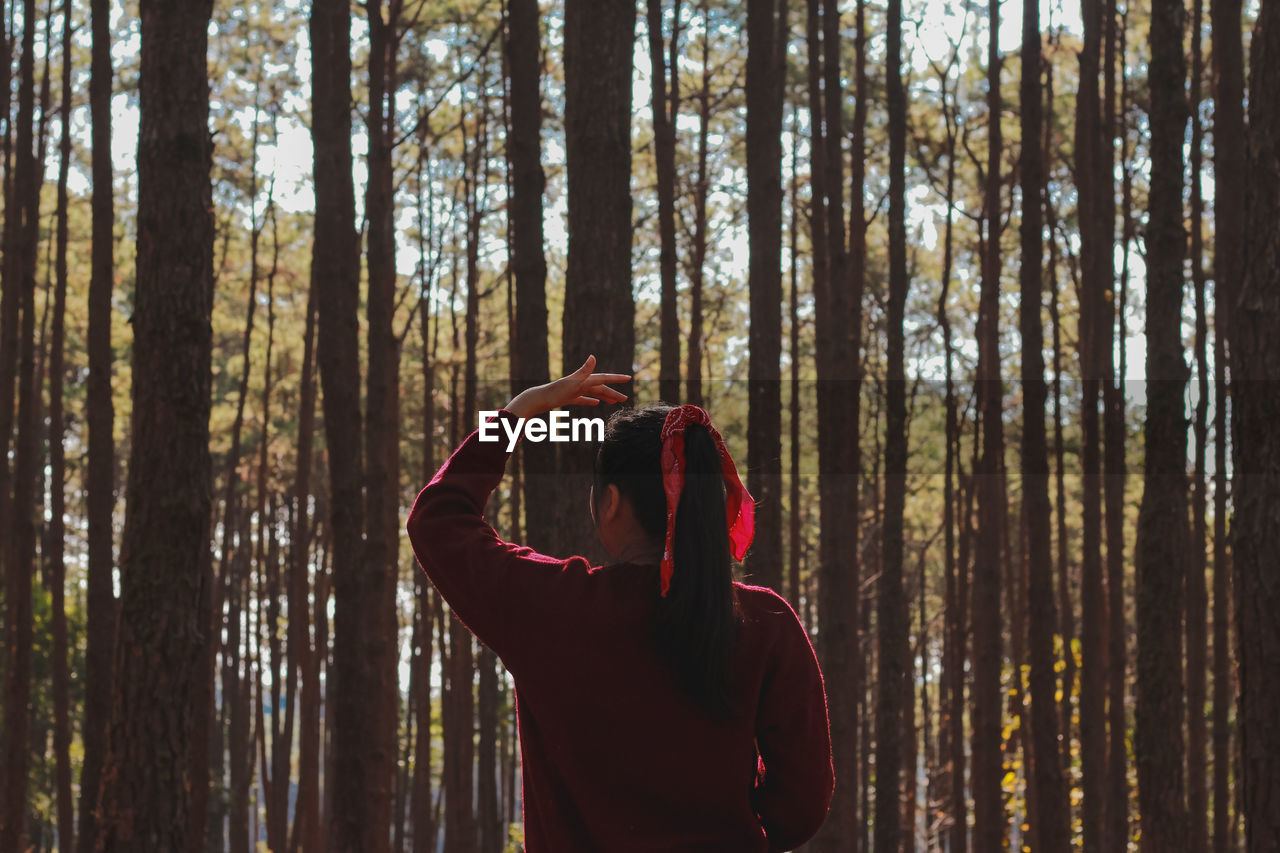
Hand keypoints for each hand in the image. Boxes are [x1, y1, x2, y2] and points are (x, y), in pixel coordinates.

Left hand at [505, 355, 630, 419]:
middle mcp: (580, 383)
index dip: (616, 378)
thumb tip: (593, 356)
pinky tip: (595, 404)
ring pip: (593, 393)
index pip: (603, 378)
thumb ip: (584, 370)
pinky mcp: (568, 397)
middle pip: (600, 387)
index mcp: (584, 379)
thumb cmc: (555, 392)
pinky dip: (590, 400)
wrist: (538, 399)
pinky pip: (583, 399)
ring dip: (604, 396)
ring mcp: (574, 390)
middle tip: (625, 399)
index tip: (628, 378)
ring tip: (614, 402)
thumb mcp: (572, 382)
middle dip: (613, 392)